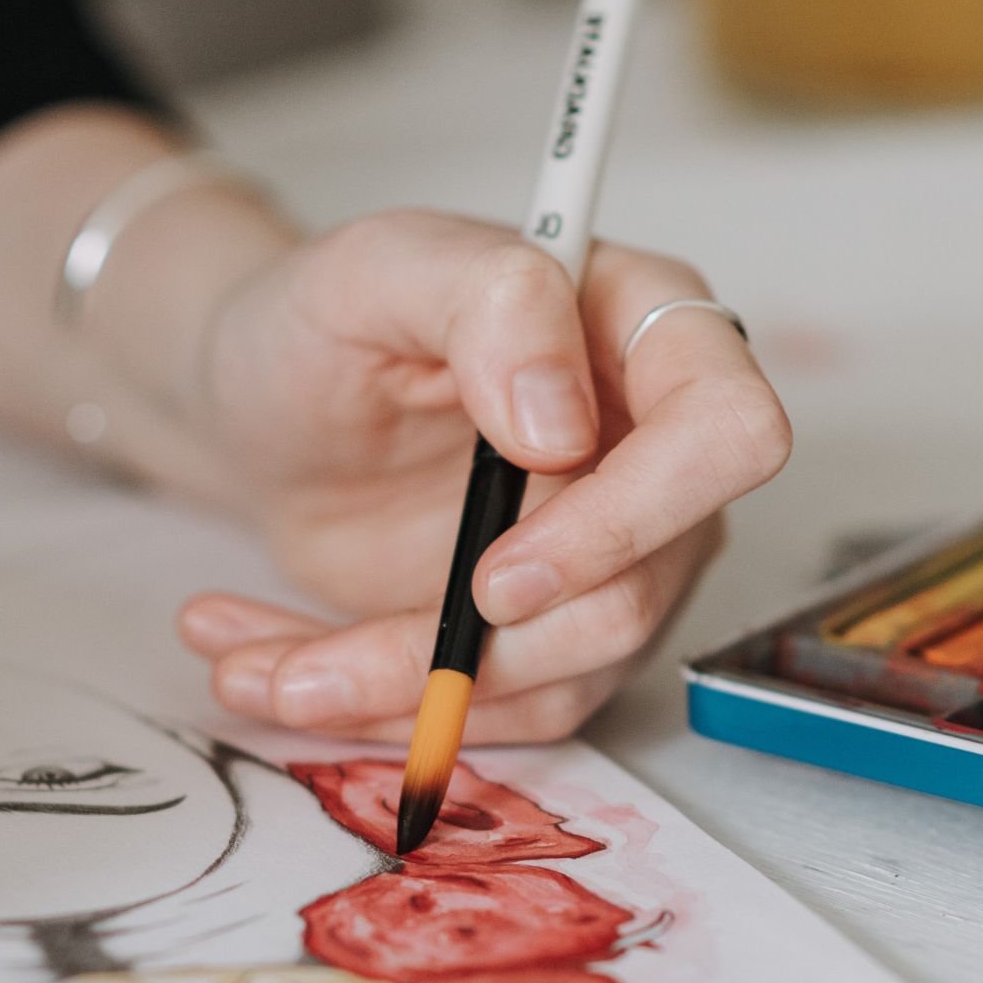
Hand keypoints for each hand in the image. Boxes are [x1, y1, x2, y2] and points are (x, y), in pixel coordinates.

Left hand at [178, 209, 789, 741]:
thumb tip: (561, 421)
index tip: (497, 572)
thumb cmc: (322, 318)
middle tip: (339, 662)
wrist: (259, 404)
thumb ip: (484, 303)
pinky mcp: (554, 621)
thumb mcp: (374, 272)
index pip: (723, 430)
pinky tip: (283, 673)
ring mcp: (616, 544)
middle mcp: (654, 445)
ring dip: (413, 692)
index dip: (630, 520)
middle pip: (646, 587)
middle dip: (495, 648)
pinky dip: (391, 710)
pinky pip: (512, 705)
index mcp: (642, 325)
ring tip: (265, 671)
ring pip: (570, 669)